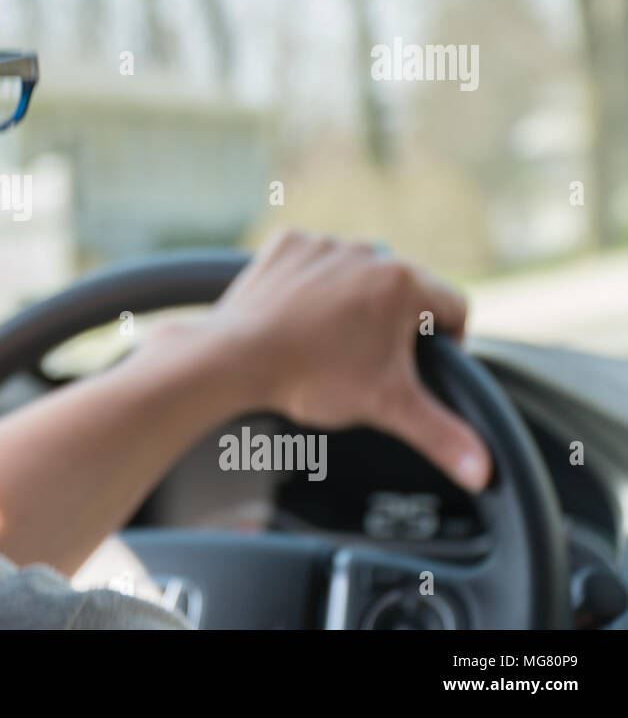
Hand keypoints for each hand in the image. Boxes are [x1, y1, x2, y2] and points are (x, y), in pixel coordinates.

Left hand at [164, 230, 492, 491]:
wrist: (234, 357)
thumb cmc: (311, 378)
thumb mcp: (387, 408)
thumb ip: (442, 436)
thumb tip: (484, 473)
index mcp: (403, 283)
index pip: (454, 307)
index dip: (449, 342)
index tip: (424, 365)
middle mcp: (367, 253)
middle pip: (404, 290)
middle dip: (395, 324)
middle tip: (368, 361)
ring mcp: (324, 245)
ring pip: (357, 274)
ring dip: (353, 300)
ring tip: (330, 341)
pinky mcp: (287, 245)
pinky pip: (313, 262)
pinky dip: (311, 285)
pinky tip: (299, 316)